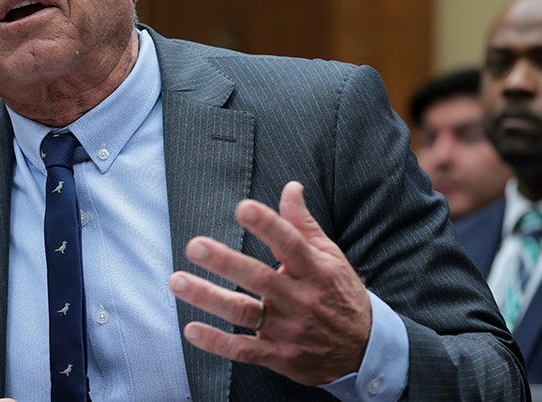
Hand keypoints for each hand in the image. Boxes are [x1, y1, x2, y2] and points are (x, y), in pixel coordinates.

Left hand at [168, 181, 370, 385]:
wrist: (364, 351)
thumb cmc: (339, 295)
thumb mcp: (330, 257)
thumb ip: (303, 224)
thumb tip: (290, 187)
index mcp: (315, 271)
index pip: (290, 243)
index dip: (267, 225)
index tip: (243, 207)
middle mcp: (300, 299)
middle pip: (259, 278)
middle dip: (225, 261)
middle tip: (195, 245)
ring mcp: (288, 329)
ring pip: (244, 312)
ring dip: (208, 297)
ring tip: (177, 281)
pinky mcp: (279, 355)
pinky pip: (243, 350)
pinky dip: (216, 342)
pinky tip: (191, 329)